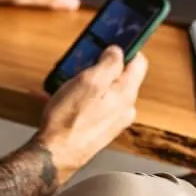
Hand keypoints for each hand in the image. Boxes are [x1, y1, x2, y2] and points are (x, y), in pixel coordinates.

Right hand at [33, 45, 148, 182]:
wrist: (56, 155)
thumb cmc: (69, 120)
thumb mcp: (88, 81)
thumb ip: (109, 63)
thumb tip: (118, 51)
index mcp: (126, 93)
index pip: (139, 61)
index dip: (127, 48)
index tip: (113, 41)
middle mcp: (125, 107)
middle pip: (121, 75)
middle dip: (103, 66)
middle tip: (83, 64)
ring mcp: (114, 120)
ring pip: (107, 90)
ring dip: (91, 82)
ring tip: (70, 83)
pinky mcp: (101, 129)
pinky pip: (97, 105)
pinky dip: (85, 97)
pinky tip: (67, 99)